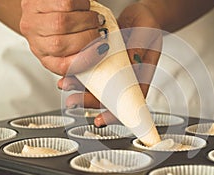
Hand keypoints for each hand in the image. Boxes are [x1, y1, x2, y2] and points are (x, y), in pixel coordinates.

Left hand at [20, 0, 108, 75]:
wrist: (45, 9)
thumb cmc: (63, 32)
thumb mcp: (74, 52)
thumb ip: (82, 65)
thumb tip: (75, 85)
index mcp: (49, 60)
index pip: (63, 67)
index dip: (85, 60)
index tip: (101, 51)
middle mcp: (38, 43)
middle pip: (61, 45)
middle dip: (89, 36)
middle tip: (100, 31)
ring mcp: (33, 22)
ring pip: (62, 22)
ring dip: (86, 19)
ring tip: (94, 18)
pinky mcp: (35, 2)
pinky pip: (63, 3)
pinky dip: (81, 4)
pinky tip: (84, 7)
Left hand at [58, 2, 161, 126]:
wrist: (138, 15)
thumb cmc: (147, 26)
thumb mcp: (146, 34)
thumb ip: (139, 48)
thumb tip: (131, 61)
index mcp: (140, 75)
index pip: (129, 101)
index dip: (115, 114)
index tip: (101, 120)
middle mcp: (124, 76)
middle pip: (107, 97)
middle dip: (88, 101)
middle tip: (74, 101)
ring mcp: (112, 69)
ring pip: (96, 85)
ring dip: (79, 88)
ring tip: (66, 85)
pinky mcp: (102, 61)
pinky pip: (90, 70)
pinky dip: (78, 73)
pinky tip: (69, 73)